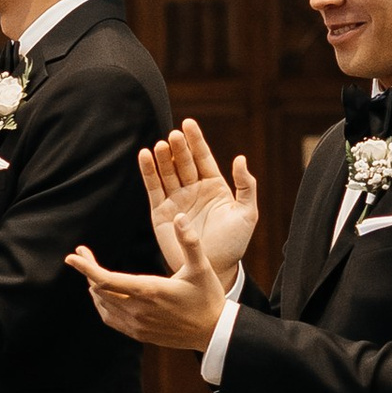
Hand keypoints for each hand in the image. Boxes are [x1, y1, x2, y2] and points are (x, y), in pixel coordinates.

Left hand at [65, 242, 226, 353]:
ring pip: (102, 304)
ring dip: (94, 287)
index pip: (105, 279)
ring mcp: (136, 324)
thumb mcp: (202, 267)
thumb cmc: (208, 297)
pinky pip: (110, 319)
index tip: (72, 256)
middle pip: (99, 289)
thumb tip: (179, 217)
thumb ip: (189, 242)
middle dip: (88, 270)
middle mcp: (138, 309)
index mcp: (149, 291)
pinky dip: (102, 304)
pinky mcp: (139, 334)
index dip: (86, 267)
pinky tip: (103, 295)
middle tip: (83, 255)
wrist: (214, 332)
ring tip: (92, 272)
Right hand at [141, 123, 258, 285]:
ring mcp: (175, 199)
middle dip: (178, 148)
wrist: (214, 268)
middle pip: (183, 162)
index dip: (196, 141)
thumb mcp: (247, 213)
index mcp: (214, 186)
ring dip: (162, 158)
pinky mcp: (160, 211)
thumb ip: (246, 186)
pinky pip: (153, 188)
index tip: (189, 124)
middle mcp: (193, 189)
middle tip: (174, 136)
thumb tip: (240, 159)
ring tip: (160, 146)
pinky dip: (148, 172)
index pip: (203, 158)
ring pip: (167, 172)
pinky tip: (145, 156)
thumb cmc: (233, 243)